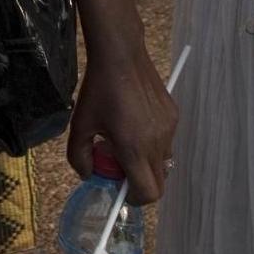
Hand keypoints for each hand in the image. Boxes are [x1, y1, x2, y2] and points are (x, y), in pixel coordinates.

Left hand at [69, 46, 177, 202]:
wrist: (121, 55)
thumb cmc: (98, 90)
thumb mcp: (79, 125)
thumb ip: (79, 156)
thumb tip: (88, 175)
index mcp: (134, 148)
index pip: (148, 193)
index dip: (134, 199)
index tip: (120, 190)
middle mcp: (157, 143)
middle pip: (159, 184)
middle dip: (140, 184)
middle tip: (120, 167)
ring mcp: (169, 129)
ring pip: (164, 163)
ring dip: (147, 163)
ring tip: (126, 140)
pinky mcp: (174, 115)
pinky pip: (166, 141)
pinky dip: (153, 143)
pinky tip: (136, 122)